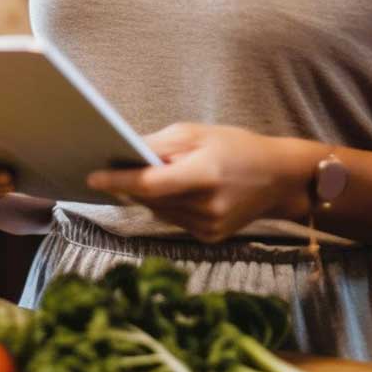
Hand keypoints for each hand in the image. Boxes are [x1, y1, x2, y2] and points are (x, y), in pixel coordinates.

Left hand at [86, 123, 305, 243]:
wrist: (278, 178)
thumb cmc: (236, 146)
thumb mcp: (198, 133)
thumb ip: (161, 145)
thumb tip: (125, 153)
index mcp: (204, 175)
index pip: (151, 183)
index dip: (119, 181)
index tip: (92, 177)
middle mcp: (207, 207)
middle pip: (151, 199)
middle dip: (130, 184)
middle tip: (112, 167)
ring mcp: (210, 227)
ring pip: (159, 212)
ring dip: (148, 196)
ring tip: (147, 175)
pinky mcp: (211, 238)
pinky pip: (173, 220)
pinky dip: (167, 206)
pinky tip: (177, 191)